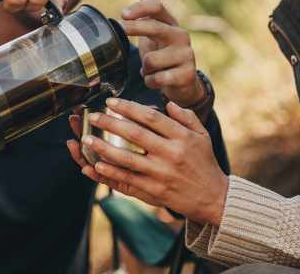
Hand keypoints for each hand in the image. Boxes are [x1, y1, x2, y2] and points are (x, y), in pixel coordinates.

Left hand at [73, 98, 228, 225]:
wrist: (213, 197)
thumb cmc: (205, 163)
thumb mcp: (202, 135)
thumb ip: (186, 116)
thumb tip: (167, 103)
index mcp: (182, 137)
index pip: (151, 117)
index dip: (129, 108)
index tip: (111, 102)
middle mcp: (171, 154)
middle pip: (135, 134)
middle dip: (110, 123)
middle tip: (93, 116)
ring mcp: (162, 174)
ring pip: (127, 158)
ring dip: (104, 148)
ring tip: (86, 139)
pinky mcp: (155, 192)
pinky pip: (128, 180)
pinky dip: (111, 172)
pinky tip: (96, 165)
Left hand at [122, 0, 204, 106]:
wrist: (184, 83)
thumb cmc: (164, 54)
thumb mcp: (155, 32)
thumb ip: (149, 10)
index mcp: (171, 23)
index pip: (157, 7)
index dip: (140, 8)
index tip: (123, 14)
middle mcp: (181, 35)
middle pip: (155, 27)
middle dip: (135, 28)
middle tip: (121, 29)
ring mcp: (186, 55)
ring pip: (150, 60)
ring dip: (144, 69)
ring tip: (150, 71)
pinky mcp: (187, 74)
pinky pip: (157, 78)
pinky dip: (150, 82)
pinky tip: (155, 81)